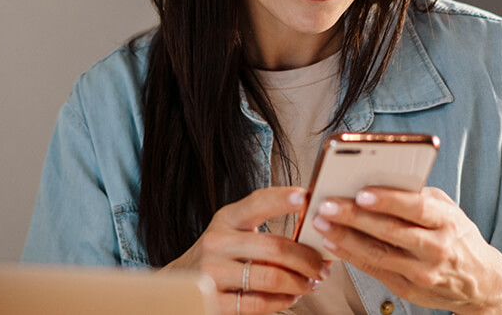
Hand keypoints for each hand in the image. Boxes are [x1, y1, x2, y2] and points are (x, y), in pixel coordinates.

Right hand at [162, 187, 328, 314]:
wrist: (179, 283)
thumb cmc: (218, 255)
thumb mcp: (232, 231)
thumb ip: (262, 228)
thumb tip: (311, 230)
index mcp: (226, 218)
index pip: (257, 202)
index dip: (282, 199)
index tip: (306, 198)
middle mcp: (217, 241)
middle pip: (274, 247)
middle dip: (307, 259)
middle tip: (322, 266)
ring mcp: (212, 272)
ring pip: (271, 277)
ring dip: (300, 282)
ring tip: (311, 283)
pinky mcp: (213, 301)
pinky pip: (259, 303)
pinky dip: (283, 301)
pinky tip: (290, 297)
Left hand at [311, 186, 501, 314]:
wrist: (482, 282)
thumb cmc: (456, 235)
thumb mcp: (447, 208)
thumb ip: (417, 194)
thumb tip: (377, 177)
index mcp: (446, 220)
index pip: (415, 207)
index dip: (388, 200)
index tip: (361, 193)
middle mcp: (437, 248)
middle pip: (390, 231)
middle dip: (354, 217)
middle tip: (327, 205)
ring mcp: (423, 272)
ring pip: (378, 254)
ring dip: (345, 237)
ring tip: (321, 222)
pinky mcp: (409, 289)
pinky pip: (374, 270)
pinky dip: (350, 256)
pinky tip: (332, 242)